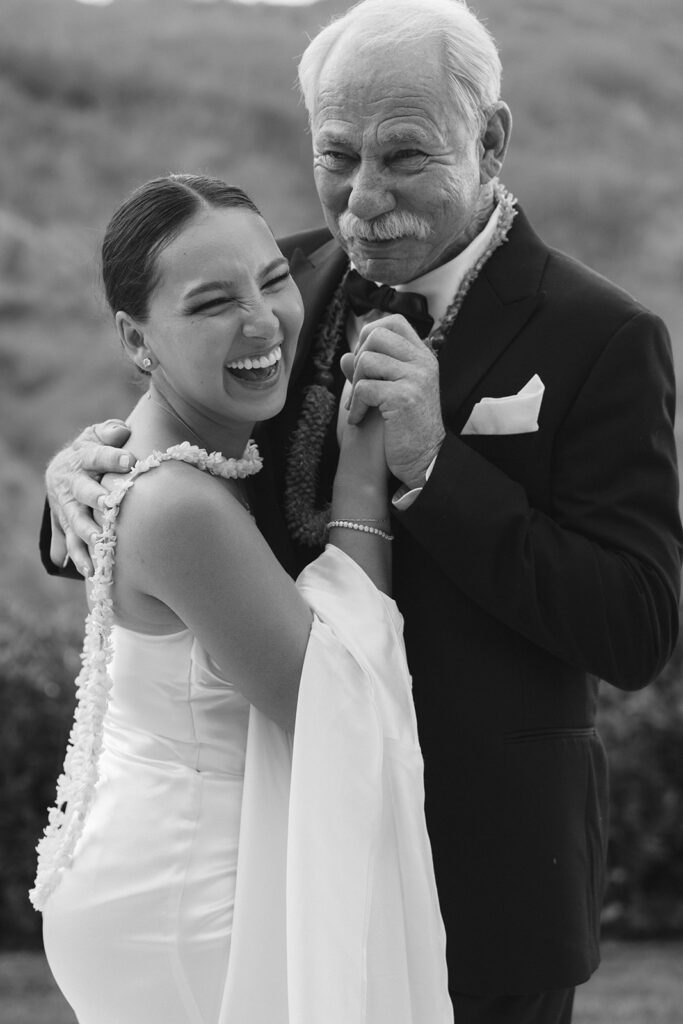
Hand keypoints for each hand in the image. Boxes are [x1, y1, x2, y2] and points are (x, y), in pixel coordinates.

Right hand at [46, 420, 133, 574]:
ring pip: (76, 521)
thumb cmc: (93, 451)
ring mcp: (68, 507)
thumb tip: (121, 431)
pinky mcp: (67, 527)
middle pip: (84, 491)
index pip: (97, 455)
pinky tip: (91, 571)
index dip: (112, 458)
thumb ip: (109, 432)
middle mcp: (73, 483)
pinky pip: (72, 544)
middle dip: (96, 498)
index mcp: (82, 458)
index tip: (129, 460)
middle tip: (109, 505)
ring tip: (100, 542)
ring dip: (87, 532)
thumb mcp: (97, 437)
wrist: (64, 470)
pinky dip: (80, 558)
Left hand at [344, 314, 445, 488]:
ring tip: (357, 404)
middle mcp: (423, 363)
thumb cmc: (406, 428)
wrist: (424, 460)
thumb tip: (344, 355)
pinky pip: (364, 388)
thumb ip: (372, 372)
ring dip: (354, 385)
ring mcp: (416, 378)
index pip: (395, 322)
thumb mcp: (393, 392)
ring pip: (367, 360)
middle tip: (359, 384)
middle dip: (358, 358)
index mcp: (423, 358)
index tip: (363, 359)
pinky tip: (357, 419)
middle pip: (377, 335)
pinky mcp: (404, 397)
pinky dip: (354, 405)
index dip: (371, 333)